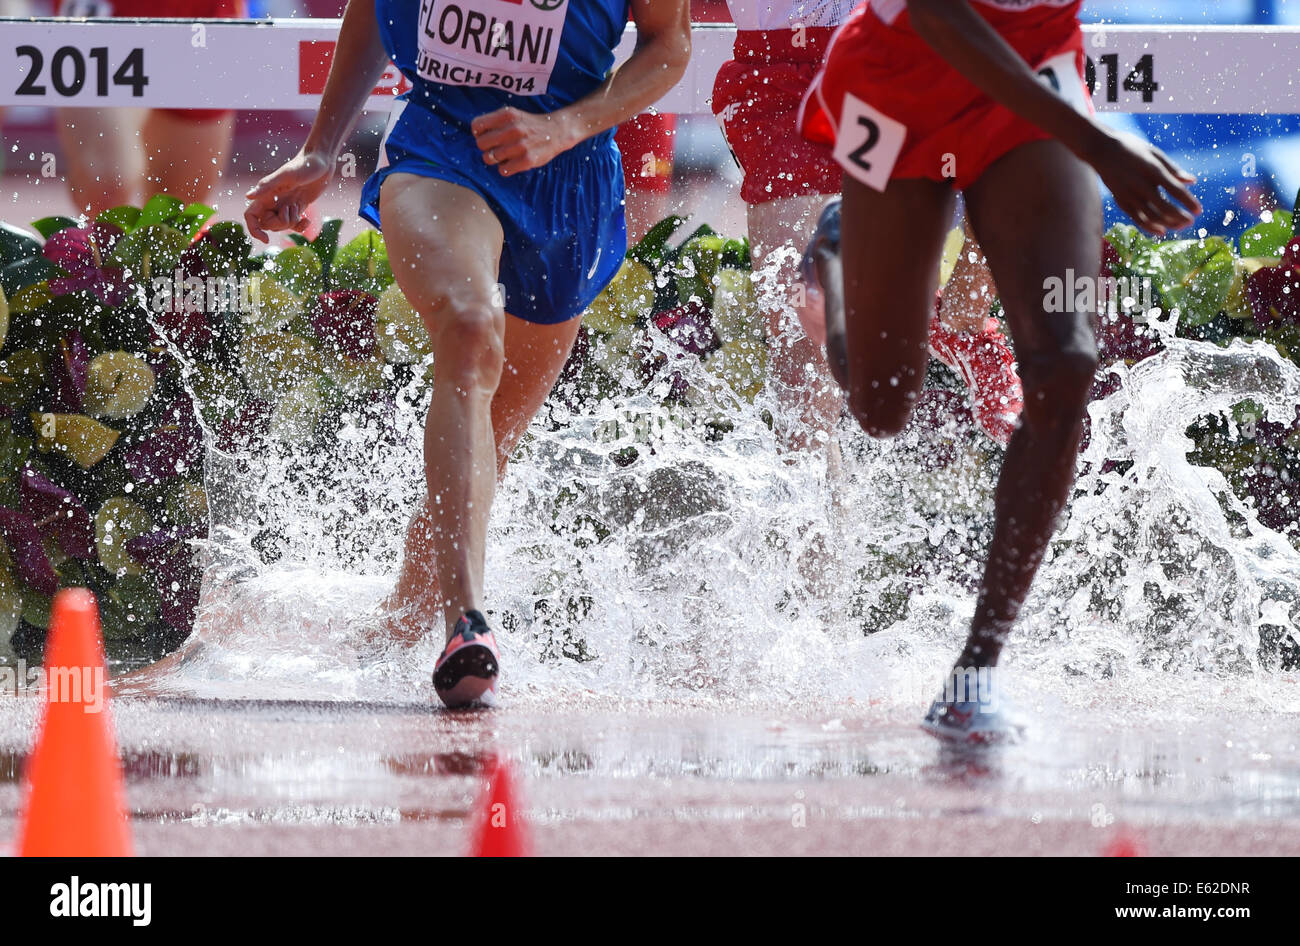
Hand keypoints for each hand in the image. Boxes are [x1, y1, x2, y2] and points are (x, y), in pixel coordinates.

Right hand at [244, 151, 332, 242]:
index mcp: (265, 194)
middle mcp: (273, 200)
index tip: (266, 240)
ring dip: (291, 223)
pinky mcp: (298, 206)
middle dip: (280, 224)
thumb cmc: (304, 165)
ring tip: (299, 207)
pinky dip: (300, 226)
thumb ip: (266, 186)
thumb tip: (248, 197)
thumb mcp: (286, 175)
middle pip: (267, 225)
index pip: (251, 216)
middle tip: (292, 209)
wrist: (321, 162)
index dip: (254, 230)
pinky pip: (294, 224)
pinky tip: (307, 220)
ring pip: (281, 226)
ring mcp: (285, 204)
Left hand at [471, 106, 579, 175]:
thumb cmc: (530, 124)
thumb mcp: (513, 114)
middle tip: (496, 148)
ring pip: (490, 158)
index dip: (479, 133)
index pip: (477, 126)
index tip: (487, 136)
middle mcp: (512, 129)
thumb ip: (494, 121)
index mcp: (507, 114)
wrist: (557, 131)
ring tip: (505, 155)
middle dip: (486, 148)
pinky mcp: (527, 160)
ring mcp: (520, 146)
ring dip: (495, 159)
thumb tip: (476, 134)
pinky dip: (505, 168)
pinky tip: (513, 163)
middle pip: (481, 144)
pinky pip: (503, 170)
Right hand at [1086, 130, 1201, 236]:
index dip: (1188, 202)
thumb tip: (1192, 182)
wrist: (1100, 149)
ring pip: (1151, 216)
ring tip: (1180, 226)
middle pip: (1164, 207)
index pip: (1175, 190)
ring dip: (1167, 223)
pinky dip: (1149, 226)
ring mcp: (1129, 194)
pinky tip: (1161, 231)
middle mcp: (1141, 185)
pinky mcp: (1120, 200)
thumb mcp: (1154, 153)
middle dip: (1180, 217)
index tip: (1199, 210)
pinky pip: (1136, 218)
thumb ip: (1173, 169)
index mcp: (1152, 170)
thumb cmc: (1131, 148)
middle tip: (1191, 221)